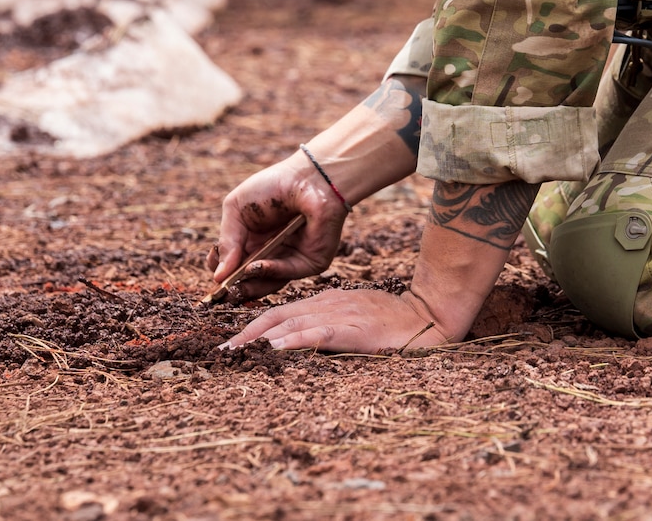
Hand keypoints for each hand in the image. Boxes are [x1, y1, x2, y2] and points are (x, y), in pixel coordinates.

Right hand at [210, 155, 345, 301]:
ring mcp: (290, 259)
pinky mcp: (310, 262)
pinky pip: (288, 273)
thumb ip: (226, 241)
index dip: (221, 272)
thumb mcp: (236, 208)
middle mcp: (270, 253)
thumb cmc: (273, 187)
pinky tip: (255, 267)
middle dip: (234, 286)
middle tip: (222, 291)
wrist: (310, 177)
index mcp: (252, 240)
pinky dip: (270, 272)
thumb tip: (217, 276)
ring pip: (267, 283)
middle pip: (248, 280)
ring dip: (249, 286)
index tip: (214, 273)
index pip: (231, 265)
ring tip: (234, 283)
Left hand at [222, 288, 450, 352]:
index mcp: (327, 301)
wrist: (428, 317)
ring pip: (291, 323)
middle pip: (278, 316)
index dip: (254, 324)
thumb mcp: (355, 317)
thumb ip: (328, 324)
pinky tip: (275, 347)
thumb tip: (297, 337)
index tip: (232, 341)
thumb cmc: (393, 321)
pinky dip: (293, 340)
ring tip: (236, 350)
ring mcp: (341, 316)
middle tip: (223, 350)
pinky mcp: (354, 330)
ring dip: (260, 337)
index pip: (282, 311)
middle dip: (247, 332)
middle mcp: (328, 305)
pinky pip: (318, 334)